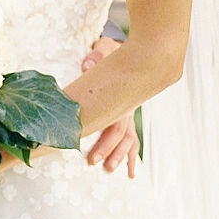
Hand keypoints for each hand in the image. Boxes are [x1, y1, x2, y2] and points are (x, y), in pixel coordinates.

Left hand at [82, 37, 138, 177]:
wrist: (124, 49)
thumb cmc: (109, 51)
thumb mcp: (104, 48)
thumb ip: (98, 55)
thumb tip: (87, 64)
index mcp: (120, 96)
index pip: (114, 125)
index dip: (104, 142)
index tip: (92, 157)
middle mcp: (126, 106)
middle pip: (120, 134)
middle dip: (108, 151)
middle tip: (93, 162)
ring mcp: (128, 111)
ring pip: (128, 138)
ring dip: (120, 155)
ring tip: (112, 170)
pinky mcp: (126, 114)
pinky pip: (131, 137)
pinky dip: (130, 154)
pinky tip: (130, 171)